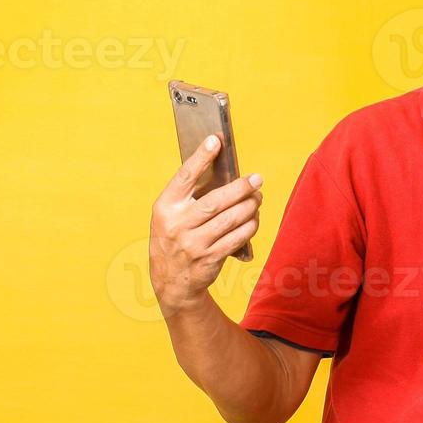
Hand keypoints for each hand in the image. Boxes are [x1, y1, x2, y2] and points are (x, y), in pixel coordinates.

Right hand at [149, 134, 263, 316]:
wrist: (171, 281)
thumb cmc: (175, 239)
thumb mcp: (171, 216)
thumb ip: (189, 197)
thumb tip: (225, 173)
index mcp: (165, 208)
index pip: (184, 177)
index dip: (201, 157)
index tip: (216, 140)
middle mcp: (177, 225)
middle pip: (216, 200)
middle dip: (241, 187)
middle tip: (257, 179)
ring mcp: (194, 244)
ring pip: (230, 219)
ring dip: (250, 206)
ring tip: (257, 198)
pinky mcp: (210, 258)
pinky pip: (237, 238)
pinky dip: (250, 226)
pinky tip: (254, 218)